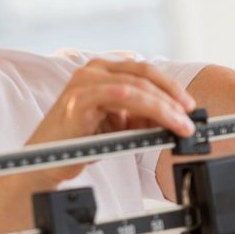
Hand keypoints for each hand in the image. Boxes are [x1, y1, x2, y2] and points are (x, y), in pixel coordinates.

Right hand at [27, 58, 196, 182]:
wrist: (44, 163)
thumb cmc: (77, 143)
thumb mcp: (117, 125)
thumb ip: (141, 116)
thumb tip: (175, 117)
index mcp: (101, 71)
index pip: (144, 71)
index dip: (170, 87)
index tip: (189, 107)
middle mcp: (91, 70)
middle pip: (144, 75)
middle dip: (172, 98)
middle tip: (190, 118)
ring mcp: (84, 82)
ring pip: (136, 87)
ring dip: (164, 108)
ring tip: (180, 126)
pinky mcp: (79, 99)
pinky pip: (121, 97)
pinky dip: (147, 108)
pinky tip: (162, 121)